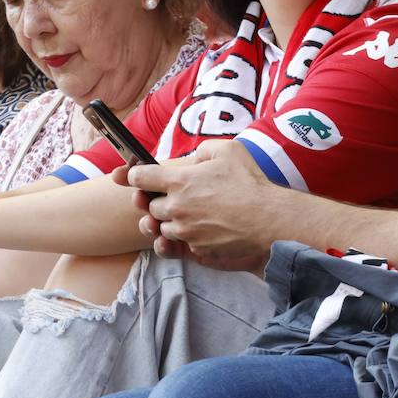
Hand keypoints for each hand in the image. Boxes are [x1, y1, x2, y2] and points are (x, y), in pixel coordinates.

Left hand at [124, 141, 277, 266]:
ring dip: (170, 220)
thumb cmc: (249, 182)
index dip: (132, 174)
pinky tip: (200, 228)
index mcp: (178, 181)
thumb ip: (202, 151)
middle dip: (157, 201)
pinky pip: (180, 243)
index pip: (139, 177)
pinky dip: (185, 237)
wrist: (267, 218)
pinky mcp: (196, 248)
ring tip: (189, 213)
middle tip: (172, 196)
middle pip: (149, 206)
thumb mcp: (227, 150)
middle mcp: (176, 207)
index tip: (129, 175)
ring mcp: (185, 230)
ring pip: (162, 227)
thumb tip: (194, 161)